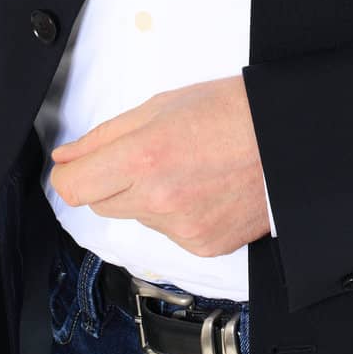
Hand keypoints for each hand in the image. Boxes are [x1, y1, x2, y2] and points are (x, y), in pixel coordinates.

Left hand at [47, 75, 269, 257]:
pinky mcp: (202, 247)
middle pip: (101, 204)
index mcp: (144, 158)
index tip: (75, 167)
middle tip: (146, 155)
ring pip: (137, 217)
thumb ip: (104, 136)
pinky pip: (169, 233)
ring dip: (147, 196)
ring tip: (186, 167)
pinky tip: (203, 188)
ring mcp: (182, 229)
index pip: (74, 188)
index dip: (69, 175)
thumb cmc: (228, 111)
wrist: (286, 139)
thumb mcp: (160, 106)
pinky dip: (177, 214)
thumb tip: (66, 157)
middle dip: (110, 181)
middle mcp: (159, 201)